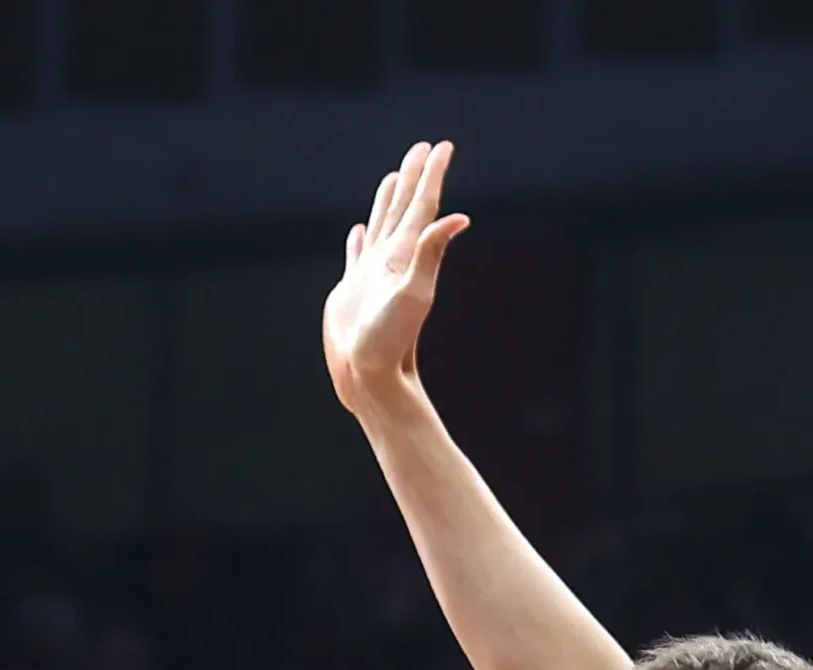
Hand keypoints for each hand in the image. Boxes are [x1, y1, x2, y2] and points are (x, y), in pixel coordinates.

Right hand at [324, 141, 471, 417]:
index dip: (432, 176)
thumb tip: (460, 218)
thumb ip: (430, 254)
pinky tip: (360, 231)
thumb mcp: (414, 294)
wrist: (367, 378)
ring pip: (382, 226)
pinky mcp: (353, 292)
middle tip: (423, 147)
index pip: (423, 207)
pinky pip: (357, 255)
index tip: (443, 147)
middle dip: (414, 177)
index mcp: (406, 256)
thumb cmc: (389, 341)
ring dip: (389, 201)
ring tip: (394, 177)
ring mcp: (372, 276)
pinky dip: (360, 239)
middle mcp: (392, 262)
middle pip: (405, 209)